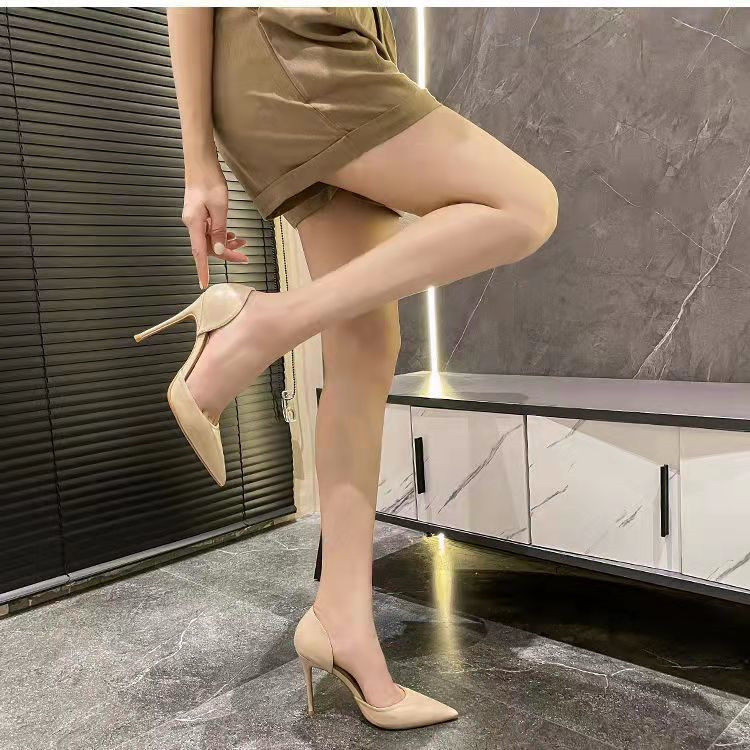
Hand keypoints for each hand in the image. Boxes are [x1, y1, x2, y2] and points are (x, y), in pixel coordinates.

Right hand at [181, 155, 248, 288]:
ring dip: (226, 243)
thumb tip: (219, 251)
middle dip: (227, 254)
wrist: (200, 163)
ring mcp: (194, 220)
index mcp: (194, 224)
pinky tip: (232, 234)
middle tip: (245, 257)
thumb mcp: (219, 207)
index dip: (202, 270)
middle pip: (208, 248)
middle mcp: (192, 224)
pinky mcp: (198, 215)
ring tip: (243, 242)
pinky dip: (221, 234)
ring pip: (210, 239)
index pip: (199, 254)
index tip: (204, 284)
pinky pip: (210, 231)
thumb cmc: (210, 181)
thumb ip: (219, 231)